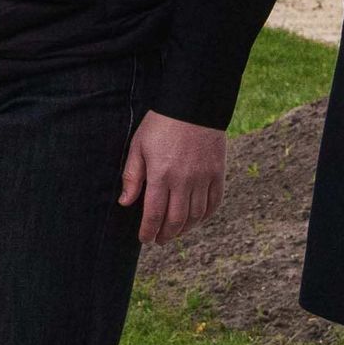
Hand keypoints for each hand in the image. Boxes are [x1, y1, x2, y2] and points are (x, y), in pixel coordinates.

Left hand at [122, 110, 225, 244]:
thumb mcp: (138, 146)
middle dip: (166, 235)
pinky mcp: (218, 173)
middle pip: (176, 220)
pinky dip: (205, 216)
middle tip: (159, 240)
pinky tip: (196, 220)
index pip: (154, 214)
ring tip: (175, 232)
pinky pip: (214, 203)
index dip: (148, 231)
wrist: (193, 104)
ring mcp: (204, 178)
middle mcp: (184, 181)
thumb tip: (125, 203)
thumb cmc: (160, 124)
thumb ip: (132, 176)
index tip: (144, 238)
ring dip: (184, 229)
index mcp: (161, 175)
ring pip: (195, 216)